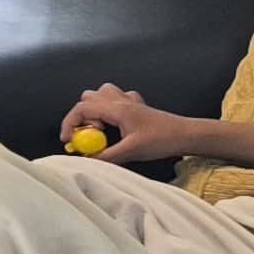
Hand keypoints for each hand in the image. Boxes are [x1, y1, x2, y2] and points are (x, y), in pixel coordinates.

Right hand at [58, 82, 186, 163]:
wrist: (185, 134)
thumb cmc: (162, 139)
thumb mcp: (131, 151)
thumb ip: (107, 156)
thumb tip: (88, 160)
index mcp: (117, 108)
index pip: (82, 108)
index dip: (70, 124)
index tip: (68, 140)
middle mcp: (121, 100)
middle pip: (88, 98)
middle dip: (82, 117)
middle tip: (91, 135)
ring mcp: (130, 101)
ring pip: (102, 93)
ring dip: (95, 108)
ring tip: (101, 127)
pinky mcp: (138, 105)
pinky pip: (118, 97)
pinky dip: (112, 107)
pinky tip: (118, 122)